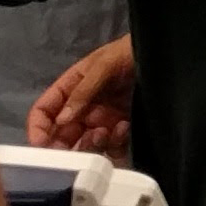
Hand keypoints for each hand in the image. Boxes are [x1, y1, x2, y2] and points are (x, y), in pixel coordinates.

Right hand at [25, 34, 136, 157]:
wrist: (167, 56)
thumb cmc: (131, 52)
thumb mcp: (104, 65)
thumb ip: (82, 91)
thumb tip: (61, 120)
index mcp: (71, 89)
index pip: (44, 111)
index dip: (37, 129)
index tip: (39, 146)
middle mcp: (83, 109)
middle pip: (61, 136)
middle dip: (63, 148)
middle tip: (74, 153)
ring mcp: (103, 121)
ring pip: (85, 146)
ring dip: (92, 145)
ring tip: (106, 131)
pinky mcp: (123, 131)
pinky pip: (111, 148)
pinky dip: (114, 144)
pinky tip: (124, 128)